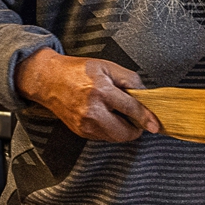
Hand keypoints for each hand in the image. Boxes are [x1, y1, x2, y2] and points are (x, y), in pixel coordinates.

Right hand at [15, 49, 161, 141]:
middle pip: (124, 132)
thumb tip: (145, 95)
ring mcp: (85, 125)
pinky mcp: (81, 132)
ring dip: (123, 129)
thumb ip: (129, 79)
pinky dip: (111, 129)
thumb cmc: (77, 71)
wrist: (49, 80)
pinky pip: (104, 137)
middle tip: (135, 116)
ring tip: (117, 112)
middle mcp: (92, 111)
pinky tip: (105, 115)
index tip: (155, 125)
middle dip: (135, 127)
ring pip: (115, 137)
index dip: (146, 118)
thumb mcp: (107, 66)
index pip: (131, 109)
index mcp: (101, 91)